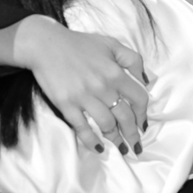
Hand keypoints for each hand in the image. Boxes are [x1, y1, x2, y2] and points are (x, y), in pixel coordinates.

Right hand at [11, 16, 148, 155]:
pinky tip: (98, 148)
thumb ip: (133, 59)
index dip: (143, 115)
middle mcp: (103, 87)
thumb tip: (146, 81)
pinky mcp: (67, 105)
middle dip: (133, 135)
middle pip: (125, 117)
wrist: (46, 45)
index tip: (143, 125)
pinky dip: (92, 140)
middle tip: (136, 146)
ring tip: (120, 147)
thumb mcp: (111, 44)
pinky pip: (82, 128)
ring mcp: (84, 97)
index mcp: (115, 73)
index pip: (139, 99)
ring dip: (116, 139)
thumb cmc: (79, 44)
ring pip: (107, 125)